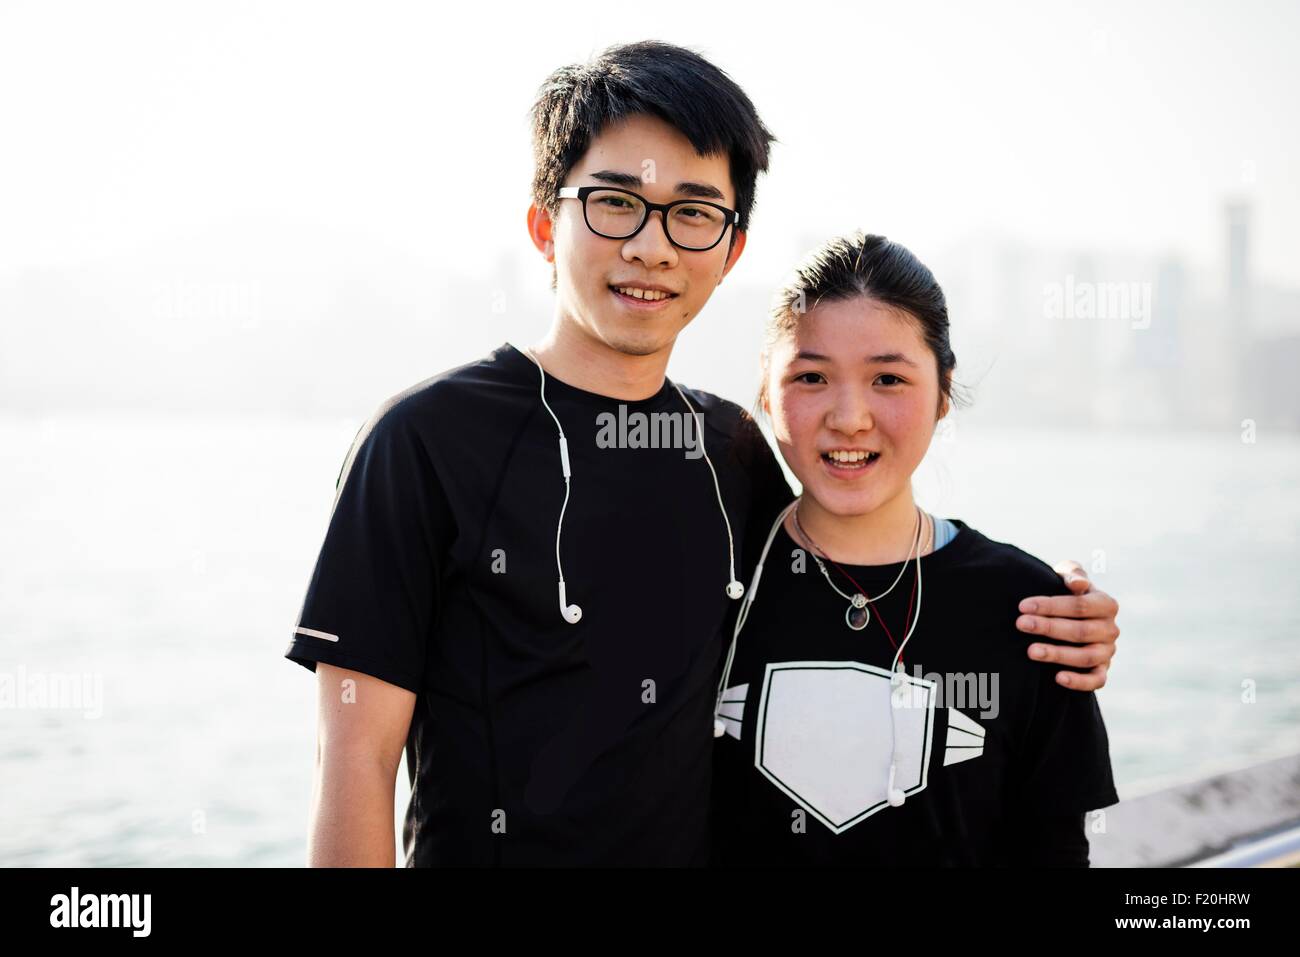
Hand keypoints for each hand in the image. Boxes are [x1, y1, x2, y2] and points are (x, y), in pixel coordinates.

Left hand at [1016, 560, 1118, 691]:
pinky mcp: (1102, 671)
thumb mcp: (1068, 579)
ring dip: (1058, 654)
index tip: (1023, 606)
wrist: (1070, 618)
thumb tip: (1077, 584)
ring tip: (1030, 651)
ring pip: (1085, 657)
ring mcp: (1107, 652)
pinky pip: (1096, 680)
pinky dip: (1079, 682)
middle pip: (1080, 631)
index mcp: (1106, 604)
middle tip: (1021, 624)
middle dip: (1048, 627)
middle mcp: (1110, 629)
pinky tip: (1057, 678)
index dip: (1051, 605)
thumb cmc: (1066, 594)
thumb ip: (1072, 574)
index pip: (1080, 605)